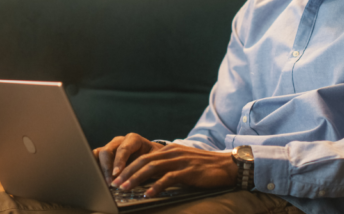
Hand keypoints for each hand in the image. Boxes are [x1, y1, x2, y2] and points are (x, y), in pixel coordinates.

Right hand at [92, 133, 164, 184]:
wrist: (154, 156)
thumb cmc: (155, 158)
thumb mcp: (154, 160)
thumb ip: (146, 166)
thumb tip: (137, 177)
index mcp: (133, 139)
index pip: (123, 148)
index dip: (119, 161)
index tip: (116, 173)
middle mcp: (120, 141)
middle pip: (107, 151)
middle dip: (107, 167)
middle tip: (110, 182)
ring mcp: (111, 147)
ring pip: (99, 154)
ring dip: (100, 168)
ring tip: (105, 182)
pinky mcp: (105, 155)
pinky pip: (95, 158)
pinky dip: (96, 168)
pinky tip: (99, 179)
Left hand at [110, 143, 237, 196]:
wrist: (227, 165)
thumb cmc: (204, 168)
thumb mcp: (183, 162)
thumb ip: (168, 167)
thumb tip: (149, 179)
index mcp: (169, 150)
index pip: (143, 157)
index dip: (128, 166)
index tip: (117, 177)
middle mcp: (172, 152)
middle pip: (144, 161)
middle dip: (127, 172)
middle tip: (115, 184)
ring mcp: (180, 161)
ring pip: (152, 168)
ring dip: (136, 179)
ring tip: (125, 188)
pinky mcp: (188, 171)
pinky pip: (169, 178)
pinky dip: (156, 186)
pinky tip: (148, 194)